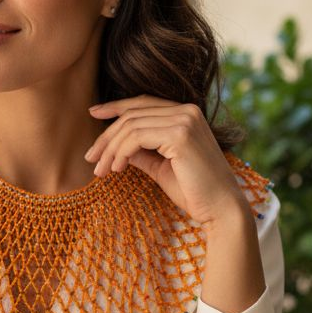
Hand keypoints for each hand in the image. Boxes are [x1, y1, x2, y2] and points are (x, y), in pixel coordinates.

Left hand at [85, 96, 244, 226]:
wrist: (221, 209)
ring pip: (131, 125)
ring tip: (100, 170)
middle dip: (107, 136)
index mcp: (186, 113)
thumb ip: (141, 151)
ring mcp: (185, 120)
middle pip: (133, 114)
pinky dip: (121, 152)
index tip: (94, 113)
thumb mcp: (160, 166)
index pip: (143, 103)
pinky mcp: (180, 135)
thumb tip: (115, 145)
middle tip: (90, 158)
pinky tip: (116, 168)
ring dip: (110, 148)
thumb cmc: (193, 191)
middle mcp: (187, 110)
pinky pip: (137, 137)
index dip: (116, 106)